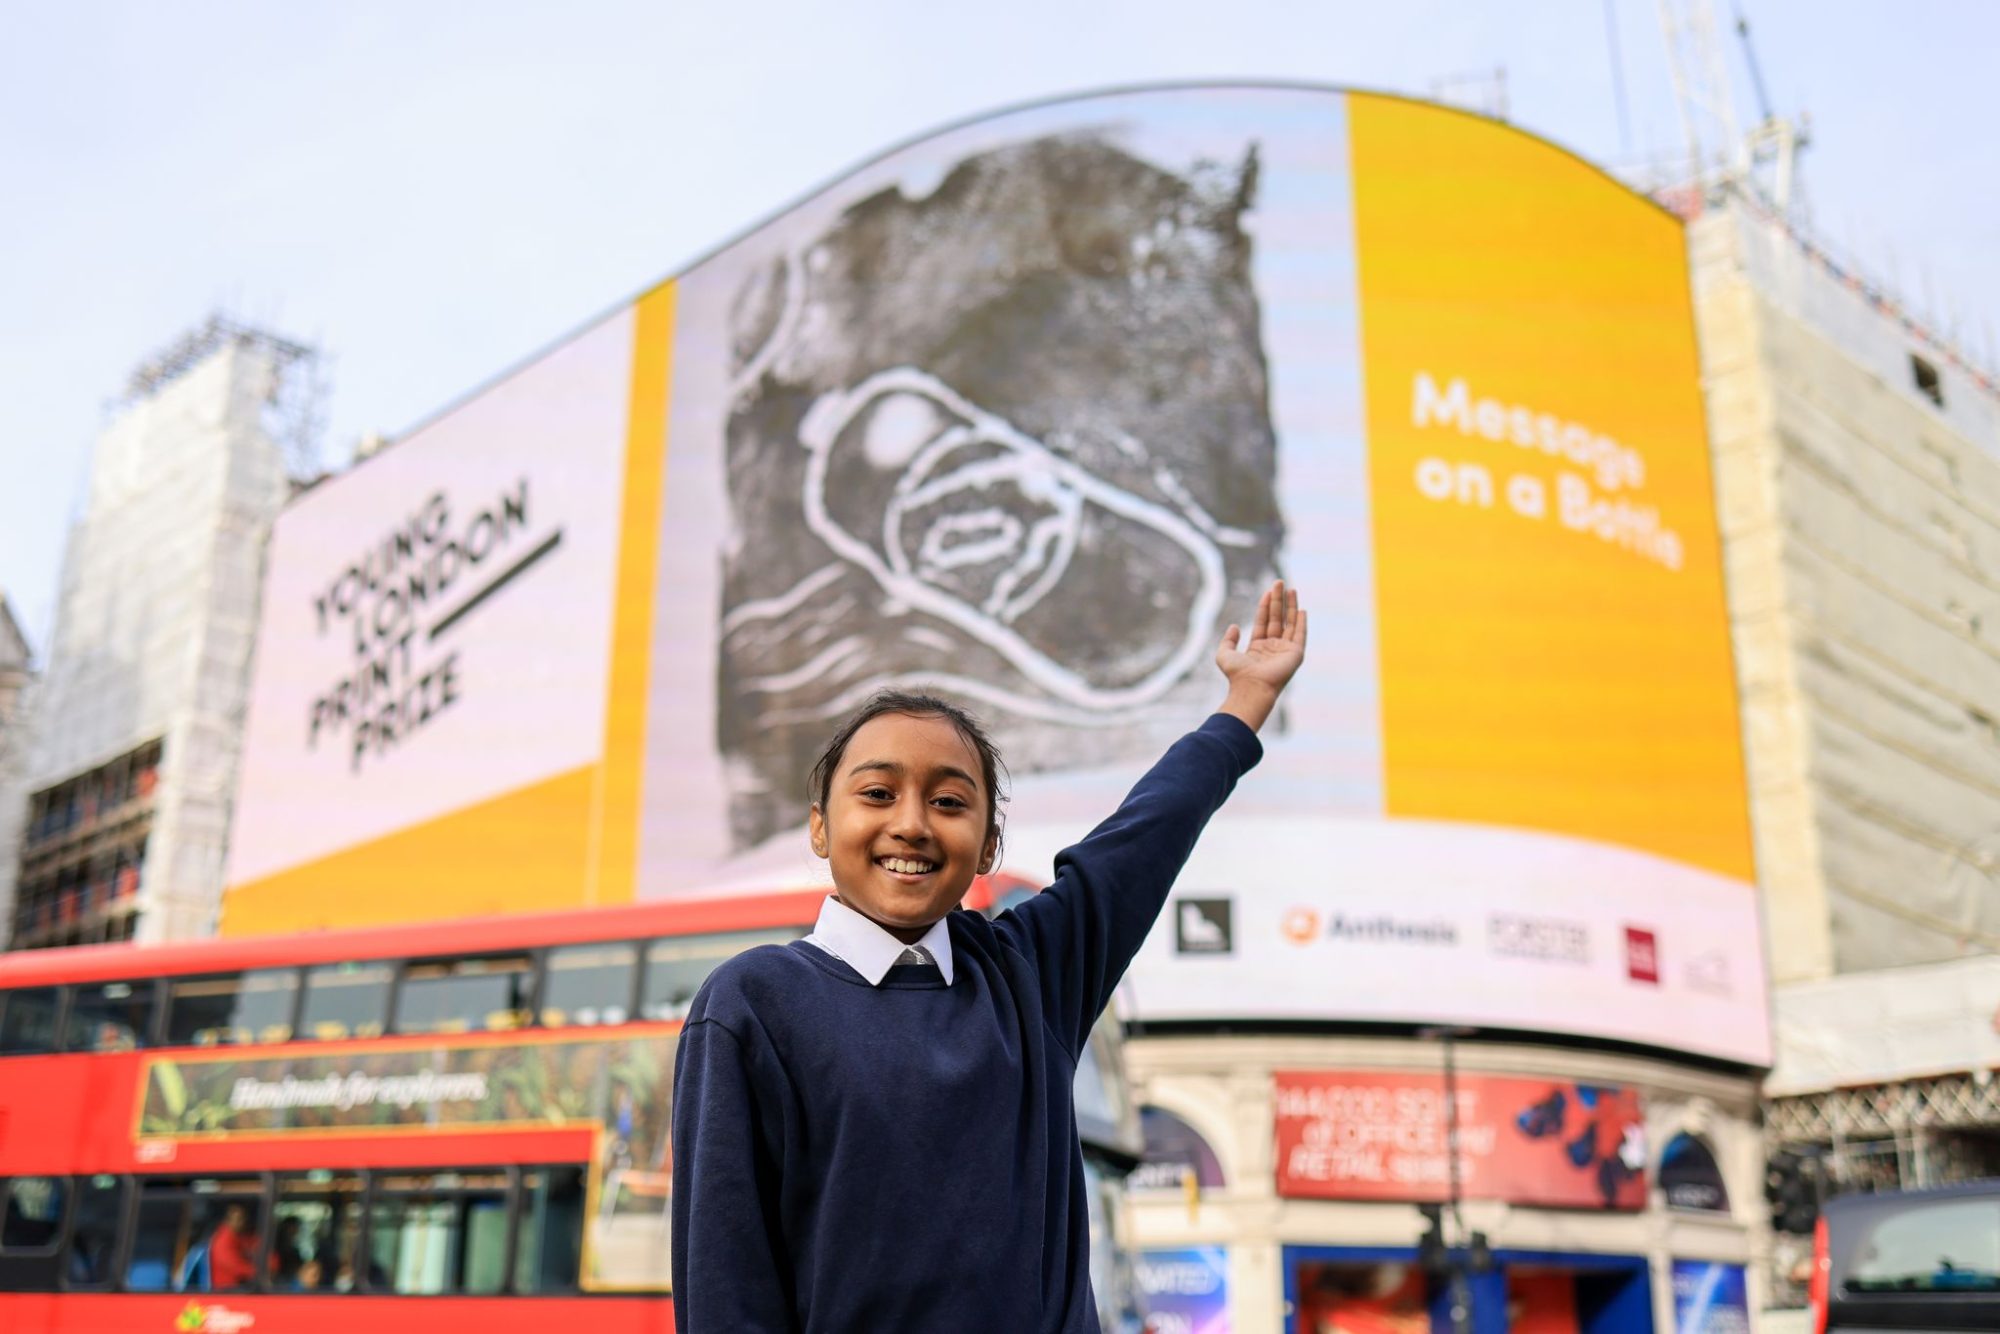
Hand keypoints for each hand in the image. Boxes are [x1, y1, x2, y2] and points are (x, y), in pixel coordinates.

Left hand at [1215, 579, 1305, 731]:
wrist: (1250, 686)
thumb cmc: (1236, 675)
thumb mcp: (1224, 654)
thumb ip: (1228, 640)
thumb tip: (1235, 626)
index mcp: (1258, 647)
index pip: (1263, 621)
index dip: (1265, 606)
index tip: (1267, 591)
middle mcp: (1273, 647)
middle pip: (1277, 618)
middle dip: (1278, 600)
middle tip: (1279, 582)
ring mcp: (1285, 650)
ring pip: (1289, 623)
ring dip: (1290, 606)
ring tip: (1291, 589)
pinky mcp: (1295, 654)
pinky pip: (1300, 635)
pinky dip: (1302, 623)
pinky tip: (1302, 610)